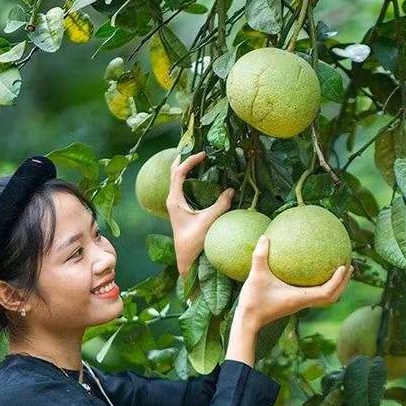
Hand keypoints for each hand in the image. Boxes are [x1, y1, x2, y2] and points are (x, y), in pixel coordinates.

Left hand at [166, 151, 234, 278]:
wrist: (186, 259)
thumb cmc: (194, 241)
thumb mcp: (209, 221)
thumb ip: (221, 204)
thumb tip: (232, 189)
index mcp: (174, 200)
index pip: (179, 173)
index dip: (190, 160)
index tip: (203, 154)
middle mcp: (172, 199)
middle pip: (174, 171)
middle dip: (183, 157)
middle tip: (195, 146)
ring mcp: (176, 204)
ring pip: (177, 179)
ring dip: (186, 166)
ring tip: (197, 156)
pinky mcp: (181, 209)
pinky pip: (183, 187)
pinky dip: (190, 177)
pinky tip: (201, 175)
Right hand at [236, 235, 353, 331]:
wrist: (248, 321)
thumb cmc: (253, 301)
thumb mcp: (256, 276)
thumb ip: (260, 256)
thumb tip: (265, 237)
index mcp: (300, 298)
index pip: (326, 292)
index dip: (338, 281)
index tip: (344, 266)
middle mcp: (303, 302)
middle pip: (332, 296)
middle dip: (343, 282)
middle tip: (349, 265)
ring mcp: (299, 304)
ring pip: (325, 298)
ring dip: (336, 285)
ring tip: (340, 269)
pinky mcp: (294, 303)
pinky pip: (314, 294)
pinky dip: (321, 284)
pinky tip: (315, 271)